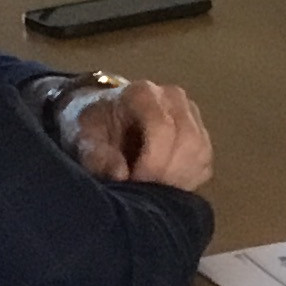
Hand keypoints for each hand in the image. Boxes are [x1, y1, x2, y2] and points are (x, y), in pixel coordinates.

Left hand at [58, 79, 214, 191]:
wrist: (102, 116)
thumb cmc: (92, 126)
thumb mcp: (81, 138)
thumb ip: (96, 155)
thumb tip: (120, 175)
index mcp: (143, 94)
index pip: (163, 128)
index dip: (152, 162)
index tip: (133, 182)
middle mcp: (174, 98)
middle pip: (189, 141)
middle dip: (167, 174)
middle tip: (144, 191)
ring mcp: (191, 115)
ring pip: (200, 153)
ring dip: (178, 178)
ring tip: (152, 189)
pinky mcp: (201, 135)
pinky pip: (204, 164)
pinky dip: (186, 180)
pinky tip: (163, 186)